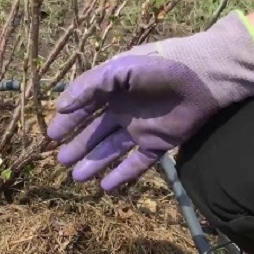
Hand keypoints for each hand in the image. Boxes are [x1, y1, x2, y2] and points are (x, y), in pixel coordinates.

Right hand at [46, 11, 253, 191]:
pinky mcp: (159, 143)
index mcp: (113, 90)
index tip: (51, 137)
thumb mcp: (118, 69)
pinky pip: (138, 163)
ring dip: (94, 163)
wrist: (202, 76)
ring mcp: (141, 128)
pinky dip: (122, 176)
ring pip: (112, 151)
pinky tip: (106, 187)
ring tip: (77, 178)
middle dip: (78, 147)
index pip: (84, 108)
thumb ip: (88, 87)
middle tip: (60, 161)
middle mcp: (124, 110)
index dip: (68, 122)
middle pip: (96, 133)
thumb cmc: (159, 66)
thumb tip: (60, 107)